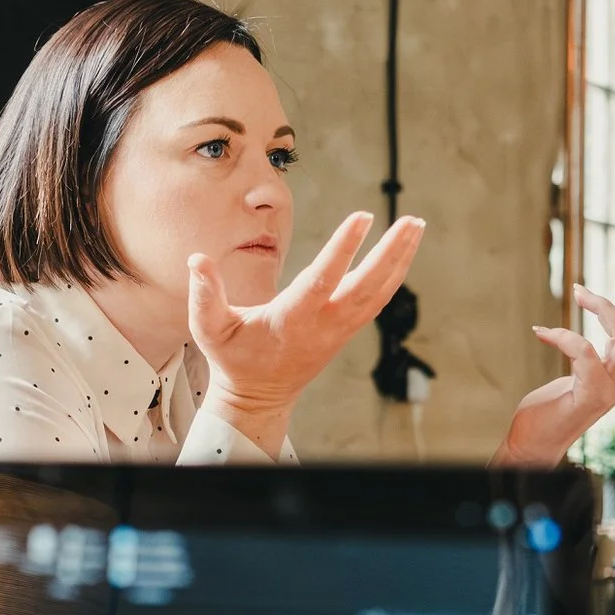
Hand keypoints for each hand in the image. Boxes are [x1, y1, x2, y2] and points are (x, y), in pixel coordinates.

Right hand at [189, 211, 425, 455]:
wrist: (258, 396)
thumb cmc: (233, 359)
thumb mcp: (209, 330)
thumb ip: (204, 295)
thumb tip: (197, 260)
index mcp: (291, 320)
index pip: (322, 280)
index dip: (343, 249)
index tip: (362, 218)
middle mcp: (323, 325)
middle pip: (367, 286)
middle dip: (392, 252)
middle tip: (412, 221)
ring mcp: (340, 329)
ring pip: (379, 292)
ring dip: (401, 259)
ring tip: (416, 225)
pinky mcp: (346, 330)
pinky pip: (377, 299)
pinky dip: (394, 274)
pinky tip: (404, 251)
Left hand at [494, 260, 614, 466]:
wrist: (533, 448)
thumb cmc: (550, 411)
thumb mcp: (579, 375)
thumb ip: (591, 355)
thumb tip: (590, 333)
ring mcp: (611, 388)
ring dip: (603, 307)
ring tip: (578, 290)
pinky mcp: (589, 395)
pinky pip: (585, 353)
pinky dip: (564, 336)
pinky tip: (541, 332)